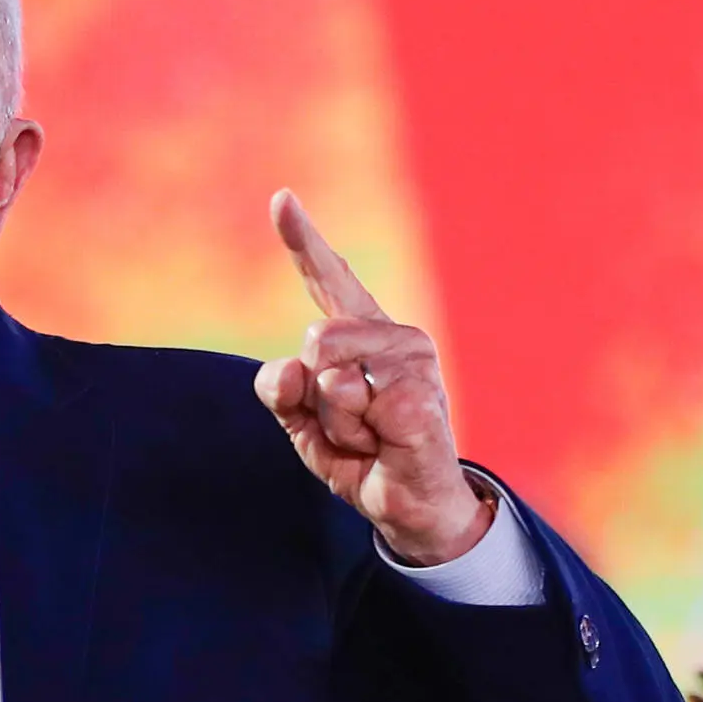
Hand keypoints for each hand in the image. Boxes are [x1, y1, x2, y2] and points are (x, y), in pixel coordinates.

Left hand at [253, 189, 490, 564]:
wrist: (406, 504)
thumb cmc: (359, 454)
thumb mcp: (302, 422)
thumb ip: (281, 390)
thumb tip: (287, 371)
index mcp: (359, 333)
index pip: (327, 279)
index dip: (302, 238)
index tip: (281, 197)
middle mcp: (392, 335)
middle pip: (314, 340)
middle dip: (312, 395)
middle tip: (347, 424)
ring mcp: (413, 361)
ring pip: (329, 376)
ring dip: (334, 421)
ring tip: (367, 435)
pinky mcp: (421, 394)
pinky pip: (352, 404)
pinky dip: (354, 437)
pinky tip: (385, 444)